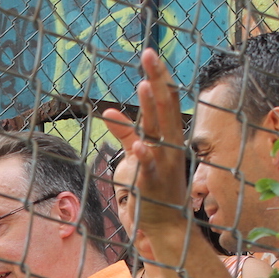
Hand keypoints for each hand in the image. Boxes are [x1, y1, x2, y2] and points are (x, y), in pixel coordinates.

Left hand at [102, 50, 192, 242]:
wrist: (169, 224)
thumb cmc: (155, 187)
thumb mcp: (141, 155)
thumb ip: (125, 132)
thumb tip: (108, 111)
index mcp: (168, 136)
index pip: (166, 100)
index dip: (158, 77)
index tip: (150, 53)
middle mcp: (170, 144)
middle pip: (165, 106)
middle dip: (157, 79)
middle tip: (150, 53)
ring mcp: (164, 162)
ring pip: (159, 130)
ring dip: (151, 108)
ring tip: (144, 84)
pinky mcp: (153, 182)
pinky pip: (149, 166)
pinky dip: (145, 154)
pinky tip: (140, 143)